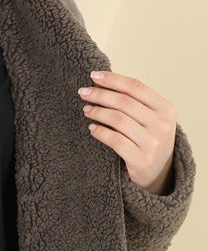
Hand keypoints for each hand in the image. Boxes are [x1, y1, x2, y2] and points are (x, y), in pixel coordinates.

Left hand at [78, 70, 176, 195]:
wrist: (160, 175)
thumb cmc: (150, 141)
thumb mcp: (153, 119)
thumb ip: (138, 103)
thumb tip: (106, 84)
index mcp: (166, 108)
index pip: (136, 87)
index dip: (113, 80)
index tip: (94, 75)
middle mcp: (162, 124)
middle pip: (125, 102)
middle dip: (101, 94)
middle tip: (84, 92)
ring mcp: (152, 143)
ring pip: (119, 120)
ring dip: (98, 112)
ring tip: (86, 109)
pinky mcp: (140, 160)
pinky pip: (115, 141)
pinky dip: (100, 132)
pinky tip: (92, 128)